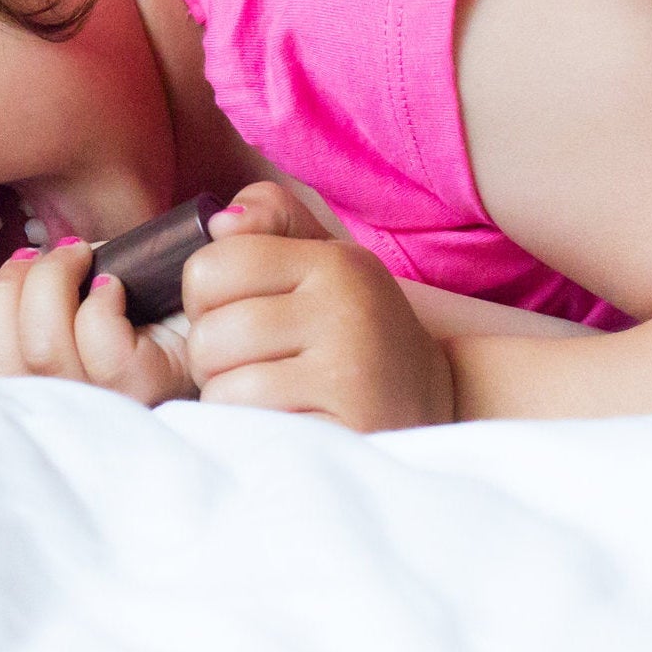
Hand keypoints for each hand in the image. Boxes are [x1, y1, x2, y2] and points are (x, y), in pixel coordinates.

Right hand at [0, 236, 193, 408]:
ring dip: (52, 281)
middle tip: (34, 261)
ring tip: (74, 259)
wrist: (197, 306)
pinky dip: (98, 299)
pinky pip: (98, 337)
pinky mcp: (144, 386)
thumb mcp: (31, 303)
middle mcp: (60, 420)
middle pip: (3, 354)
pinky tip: (111, 287)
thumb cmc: (114, 311)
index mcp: (23, 410)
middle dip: (9, 290)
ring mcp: (104, 409)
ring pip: (44, 343)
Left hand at [182, 185, 452, 431]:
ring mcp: (352, 374)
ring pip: (222, 388)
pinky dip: (255, 432)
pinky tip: (291, 422)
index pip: (210, 267)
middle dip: (213, 361)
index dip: (202, 300)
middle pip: (208, 335)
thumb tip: (220, 220)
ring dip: (231, 401)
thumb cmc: (357, 330)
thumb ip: (271, 223)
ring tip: (273, 396)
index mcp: (334, 262)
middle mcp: (347, 310)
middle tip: (255, 366)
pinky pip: (252, 428)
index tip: (232, 314)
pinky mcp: (351, 430)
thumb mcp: (324, 262)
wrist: (449, 403)